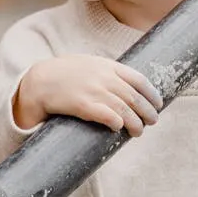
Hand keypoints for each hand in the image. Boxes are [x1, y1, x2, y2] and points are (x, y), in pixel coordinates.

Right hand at [14, 55, 163, 136]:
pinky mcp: (82, 105)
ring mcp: (94, 90)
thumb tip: (126, 86)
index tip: (158, 104)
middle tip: (152, 121)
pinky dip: (117, 121)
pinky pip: (106, 115)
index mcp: (108, 66)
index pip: (139, 79)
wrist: (39, 80)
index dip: (152, 94)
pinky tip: (118, 127)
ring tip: (138, 132)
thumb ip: (106, 72)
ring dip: (135, 123)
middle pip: (134, 97)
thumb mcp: (89, 64)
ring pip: (124, 109)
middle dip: (147, 111)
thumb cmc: (64, 74)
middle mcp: (104, 77)